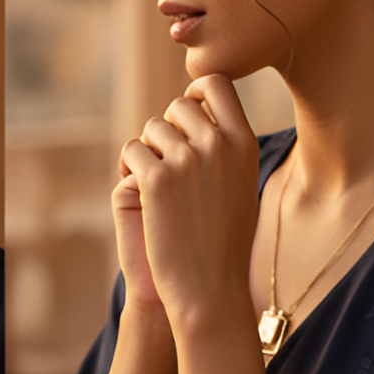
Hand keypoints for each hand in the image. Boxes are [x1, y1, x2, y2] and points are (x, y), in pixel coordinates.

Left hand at [118, 75, 258, 334]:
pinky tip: (140, 194)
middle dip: (167, 128)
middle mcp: (218, 144)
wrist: (210, 289)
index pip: (216, 84)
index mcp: (244, 143)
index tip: (186, 111)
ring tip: (155, 184)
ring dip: (148, 150)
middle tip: (166, 162)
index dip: (195, 91)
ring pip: (151, 127)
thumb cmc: (224, 243)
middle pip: (178, 105)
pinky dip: (129, 168)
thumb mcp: (240, 186)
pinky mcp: (156, 179)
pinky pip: (132, 149)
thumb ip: (225, 149)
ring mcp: (187, 160)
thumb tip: (203, 116)